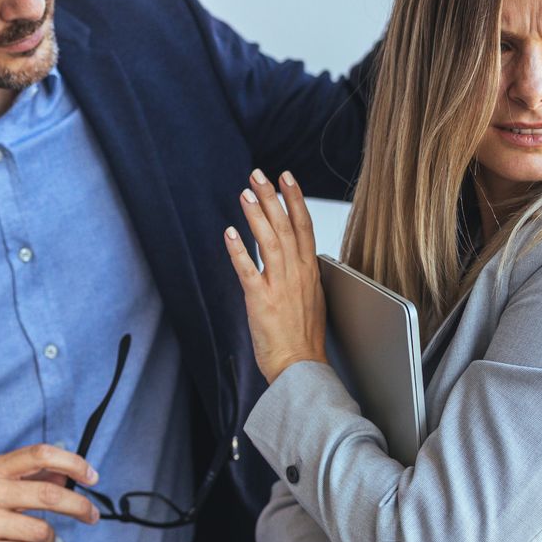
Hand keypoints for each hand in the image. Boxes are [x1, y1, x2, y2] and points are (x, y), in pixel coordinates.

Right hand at [0, 444, 102, 541]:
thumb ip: (29, 477)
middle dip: (79, 506)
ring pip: (41, 531)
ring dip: (50, 538)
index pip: (40, 455)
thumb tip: (66, 475)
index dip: (72, 463)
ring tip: (43, 540)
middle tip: (91, 516)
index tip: (91, 476)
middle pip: (48, 495)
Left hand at [224, 168, 327, 383]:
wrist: (301, 367)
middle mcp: (297, 274)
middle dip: (273, 197)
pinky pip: (249, 271)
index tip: (286, 177)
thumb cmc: (303, 339)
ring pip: (270, 242)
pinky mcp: (261, 301)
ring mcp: (280, 287)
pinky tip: (229, 233)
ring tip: (245, 193)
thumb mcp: (312, 298)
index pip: (304, 226)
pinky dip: (239, 251)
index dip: (295, 199)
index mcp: (309, 272)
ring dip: (257, 216)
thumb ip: (303, 274)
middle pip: (286, 227)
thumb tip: (299, 257)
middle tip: (259, 174)